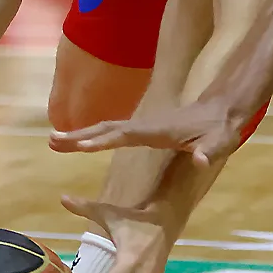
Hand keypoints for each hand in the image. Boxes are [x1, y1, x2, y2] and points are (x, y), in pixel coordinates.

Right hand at [50, 101, 243, 167]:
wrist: (221, 110)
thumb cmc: (220, 130)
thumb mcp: (220, 143)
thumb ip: (211, 152)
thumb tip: (203, 161)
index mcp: (158, 131)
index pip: (126, 135)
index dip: (103, 141)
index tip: (79, 146)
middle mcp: (145, 125)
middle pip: (107, 128)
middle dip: (79, 134)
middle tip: (51, 140)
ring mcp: (143, 124)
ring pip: (106, 128)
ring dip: (80, 134)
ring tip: (53, 140)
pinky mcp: (143, 128)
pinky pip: (111, 131)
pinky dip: (92, 134)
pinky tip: (78, 140)